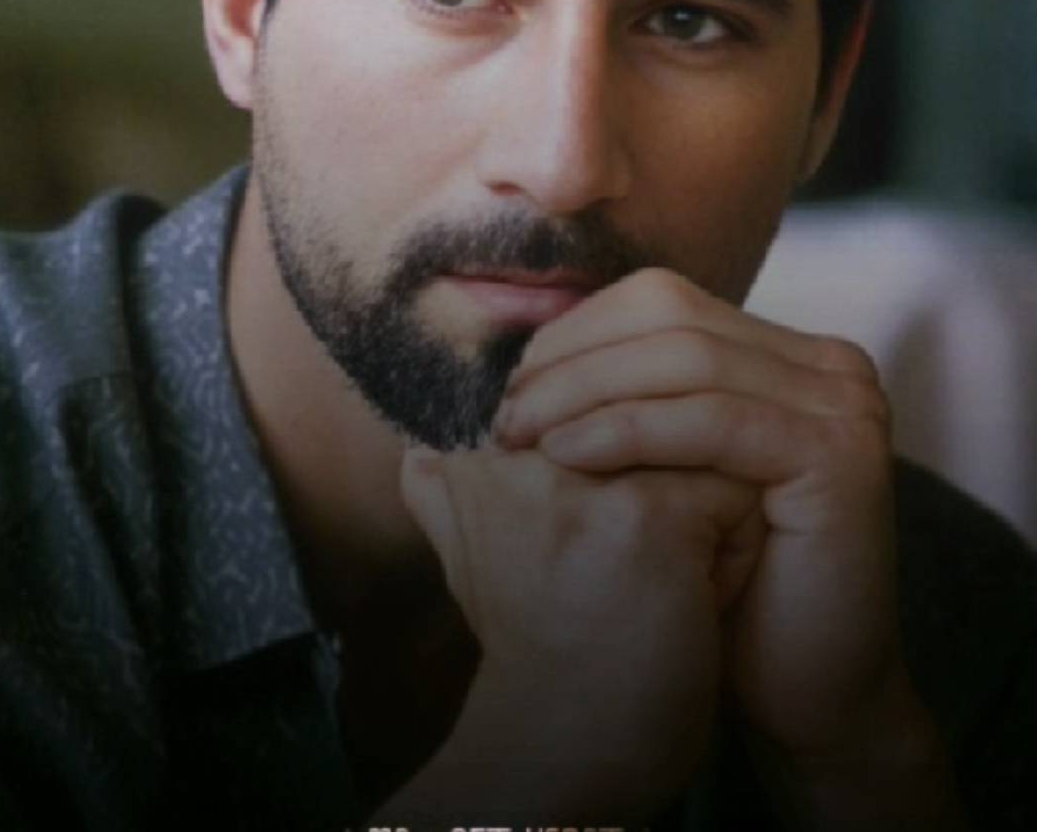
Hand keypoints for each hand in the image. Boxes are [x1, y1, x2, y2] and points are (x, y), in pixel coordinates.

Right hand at [397, 441, 758, 820]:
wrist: (563, 746)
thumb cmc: (532, 648)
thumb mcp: (470, 560)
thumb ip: (447, 493)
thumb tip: (417, 452)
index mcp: (477, 452)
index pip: (593, 401)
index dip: (616, 465)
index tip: (590, 546)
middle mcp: (522, 451)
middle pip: (645, 415)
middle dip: (660, 479)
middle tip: (633, 569)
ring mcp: (586, 479)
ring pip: (694, 446)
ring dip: (700, 514)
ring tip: (662, 584)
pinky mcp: (646, 515)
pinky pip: (732, 493)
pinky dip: (730, 551)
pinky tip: (688, 605)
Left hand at [493, 266, 917, 765]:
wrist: (801, 693)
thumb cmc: (718, 586)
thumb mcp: (662, 473)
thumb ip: (622, 401)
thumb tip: (513, 358)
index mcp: (783, 352)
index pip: (659, 301)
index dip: (575, 335)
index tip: (508, 390)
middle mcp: (825, 362)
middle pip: (669, 318)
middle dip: (572, 360)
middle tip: (505, 416)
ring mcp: (843, 401)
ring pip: (684, 361)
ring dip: (585, 392)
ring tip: (519, 438)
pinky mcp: (839, 451)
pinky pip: (712, 420)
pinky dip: (629, 430)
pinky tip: (566, 456)